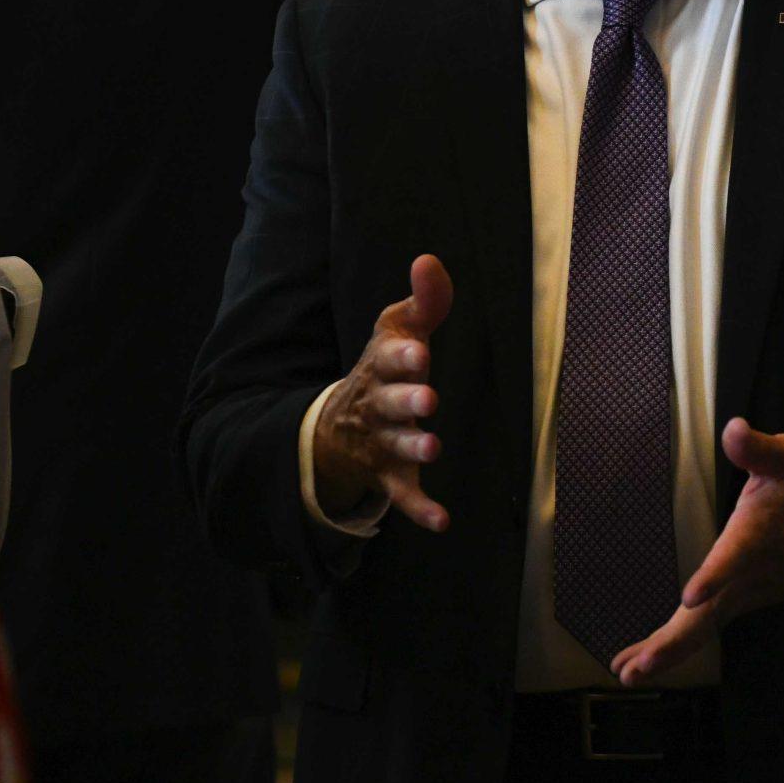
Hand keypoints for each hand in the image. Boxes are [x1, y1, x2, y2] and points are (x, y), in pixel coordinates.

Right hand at [310, 255, 452, 531]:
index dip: (403, 357)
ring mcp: (383, 444)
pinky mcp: (391, 476)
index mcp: (381, 367)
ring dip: (414, 449)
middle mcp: (379, 406)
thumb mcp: (397, 331)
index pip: (388, 359)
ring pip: (396, 448)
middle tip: (428, 399)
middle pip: (391, 404)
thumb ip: (423, 301)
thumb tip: (430, 260)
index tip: (420, 351)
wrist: (340, 425)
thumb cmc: (386, 368)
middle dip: (407, 402)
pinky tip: (443, 522)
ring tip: (433, 448)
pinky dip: (420, 510)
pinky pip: (403, 497)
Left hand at [610, 418, 783, 685]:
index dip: (717, 575)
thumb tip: (734, 428)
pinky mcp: (735, 604)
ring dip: (667, 651)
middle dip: (677, 640)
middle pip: (712, 613)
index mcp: (759, 535)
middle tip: (643, 664)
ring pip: (703, 629)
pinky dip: (671, 648)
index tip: (692, 595)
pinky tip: (637, 662)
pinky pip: (701, 630)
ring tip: (628, 670)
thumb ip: (760, 448)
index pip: (737, 556)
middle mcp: (750, 574)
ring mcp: (742, 595)